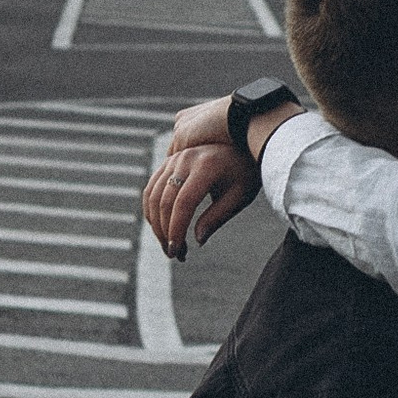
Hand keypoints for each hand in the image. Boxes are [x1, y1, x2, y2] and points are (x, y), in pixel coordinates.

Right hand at [144, 111, 253, 258]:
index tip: (178, 251)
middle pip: (164, 201)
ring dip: (156, 224)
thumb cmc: (245, 172)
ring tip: (170, 245)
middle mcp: (186, 159)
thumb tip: (197, 240)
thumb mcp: (239, 196)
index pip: (183, 203)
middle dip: (165, 232)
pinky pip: (152, 188)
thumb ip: (217, 217)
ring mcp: (174, 158)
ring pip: (152, 196)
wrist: (242, 142)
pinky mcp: (169, 161)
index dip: (177, 230)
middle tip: (175, 255)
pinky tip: (162, 228)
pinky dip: (152, 210)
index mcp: (206, 166)